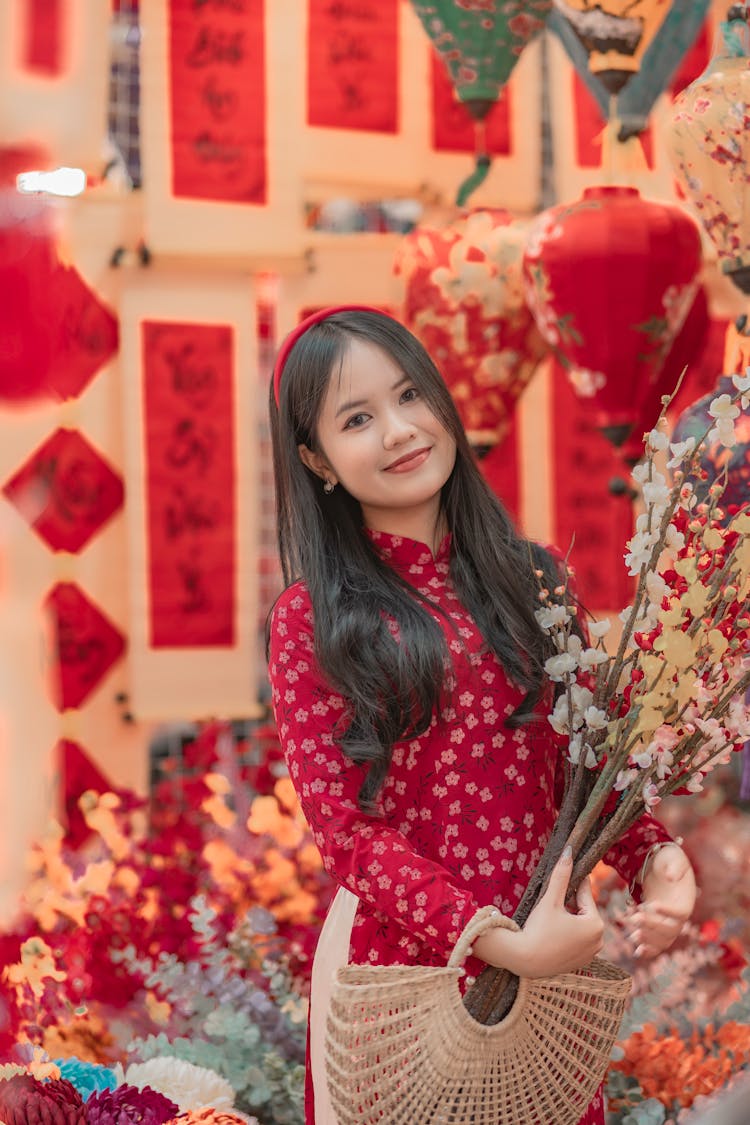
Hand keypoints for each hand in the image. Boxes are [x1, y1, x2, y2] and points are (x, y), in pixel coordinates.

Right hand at [472, 848, 603, 978]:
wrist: (525, 960)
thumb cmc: (538, 929)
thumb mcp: (550, 900)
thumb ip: (561, 875)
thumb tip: (570, 849)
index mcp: (596, 924)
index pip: (586, 893)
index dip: (572, 884)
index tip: (565, 875)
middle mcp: (599, 940)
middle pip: (584, 910)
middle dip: (569, 903)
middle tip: (551, 904)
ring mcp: (591, 953)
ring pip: (580, 924)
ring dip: (568, 918)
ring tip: (550, 919)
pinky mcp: (582, 962)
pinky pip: (577, 939)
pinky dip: (567, 933)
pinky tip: (552, 933)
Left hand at [626, 843, 695, 958]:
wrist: (662, 867)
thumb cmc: (669, 860)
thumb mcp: (673, 857)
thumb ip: (674, 866)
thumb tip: (670, 877)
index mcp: (686, 900)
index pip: (681, 912)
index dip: (668, 911)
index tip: (651, 904)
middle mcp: (680, 916)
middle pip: (671, 929)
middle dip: (653, 926)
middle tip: (635, 918)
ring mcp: (669, 922)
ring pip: (664, 939)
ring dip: (649, 940)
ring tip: (633, 935)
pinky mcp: (658, 925)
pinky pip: (657, 943)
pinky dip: (649, 949)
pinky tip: (637, 952)